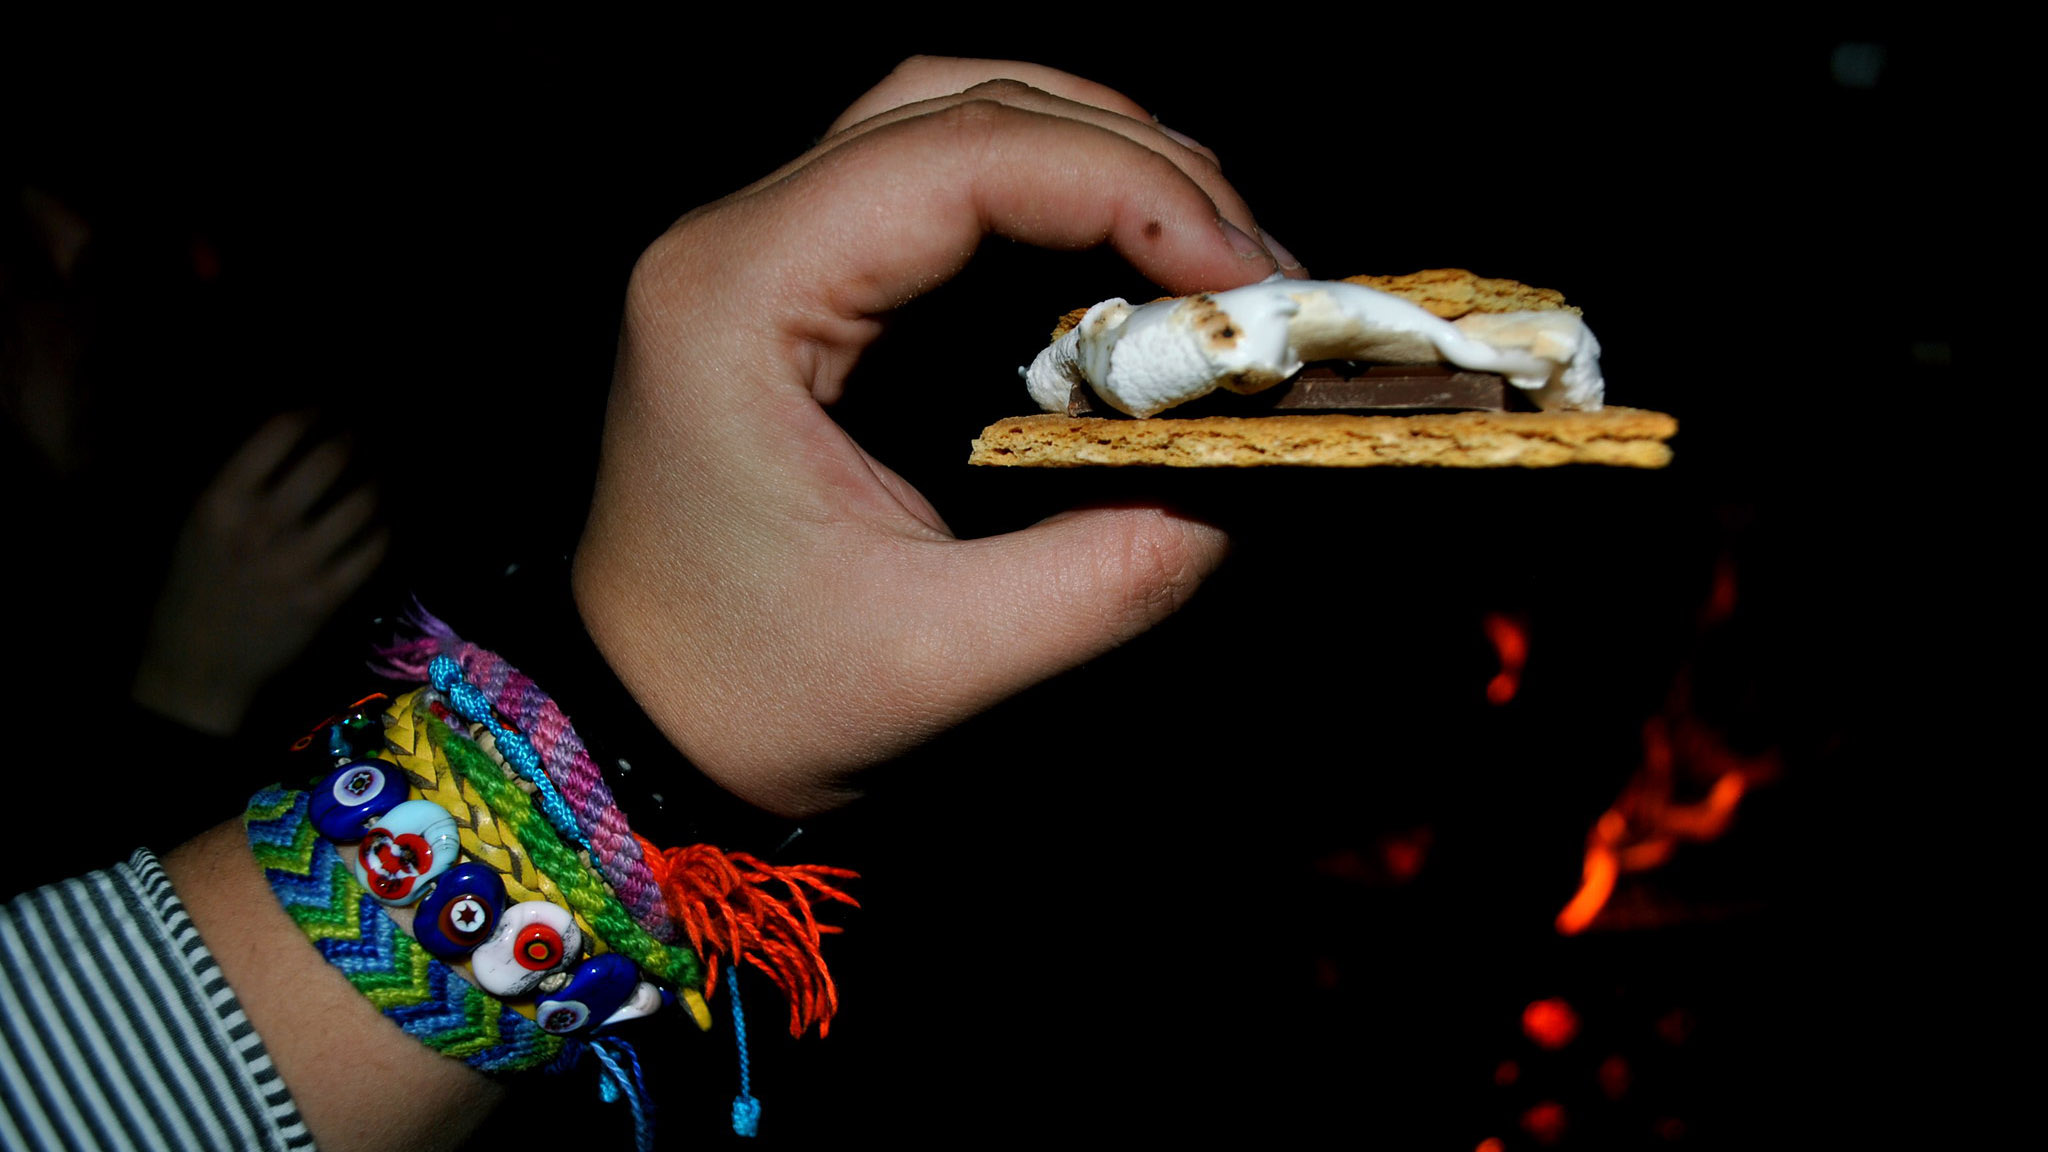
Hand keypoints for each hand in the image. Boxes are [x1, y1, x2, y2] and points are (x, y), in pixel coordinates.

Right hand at [133, 412, 387, 733]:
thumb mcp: (202, 524)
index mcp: (222, 500)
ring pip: (362, 502)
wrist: (197, 662)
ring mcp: (297, 563)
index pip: (278, 433)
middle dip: (356, 439)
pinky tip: (385, 519)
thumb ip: (242, 484)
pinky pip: (373, 548)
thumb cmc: (199, 584)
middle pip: (329, 460)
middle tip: (366, 434)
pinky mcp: (325, 596)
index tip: (327, 410)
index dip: (312, 413)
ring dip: (379, 481)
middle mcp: (261, 525)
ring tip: (383, 473)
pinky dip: (385, 527)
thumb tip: (296, 438)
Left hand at [576, 57, 1299, 816]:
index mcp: (738, 295)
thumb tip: (1250, 472)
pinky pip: (935, 187)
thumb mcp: (943, 655)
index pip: (959, 155)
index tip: (1248, 280)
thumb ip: (1113, 568)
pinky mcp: (798, 285)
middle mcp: (738, 239)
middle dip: (1133, 164)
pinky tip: (1126, 269)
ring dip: (1094, 162)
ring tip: (1210, 253)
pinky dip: (1049, 205)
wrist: (634, 728)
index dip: (1129, 189)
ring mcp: (761, 249)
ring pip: (950, 120)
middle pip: (961, 104)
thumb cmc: (749, 697)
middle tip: (1256, 268)